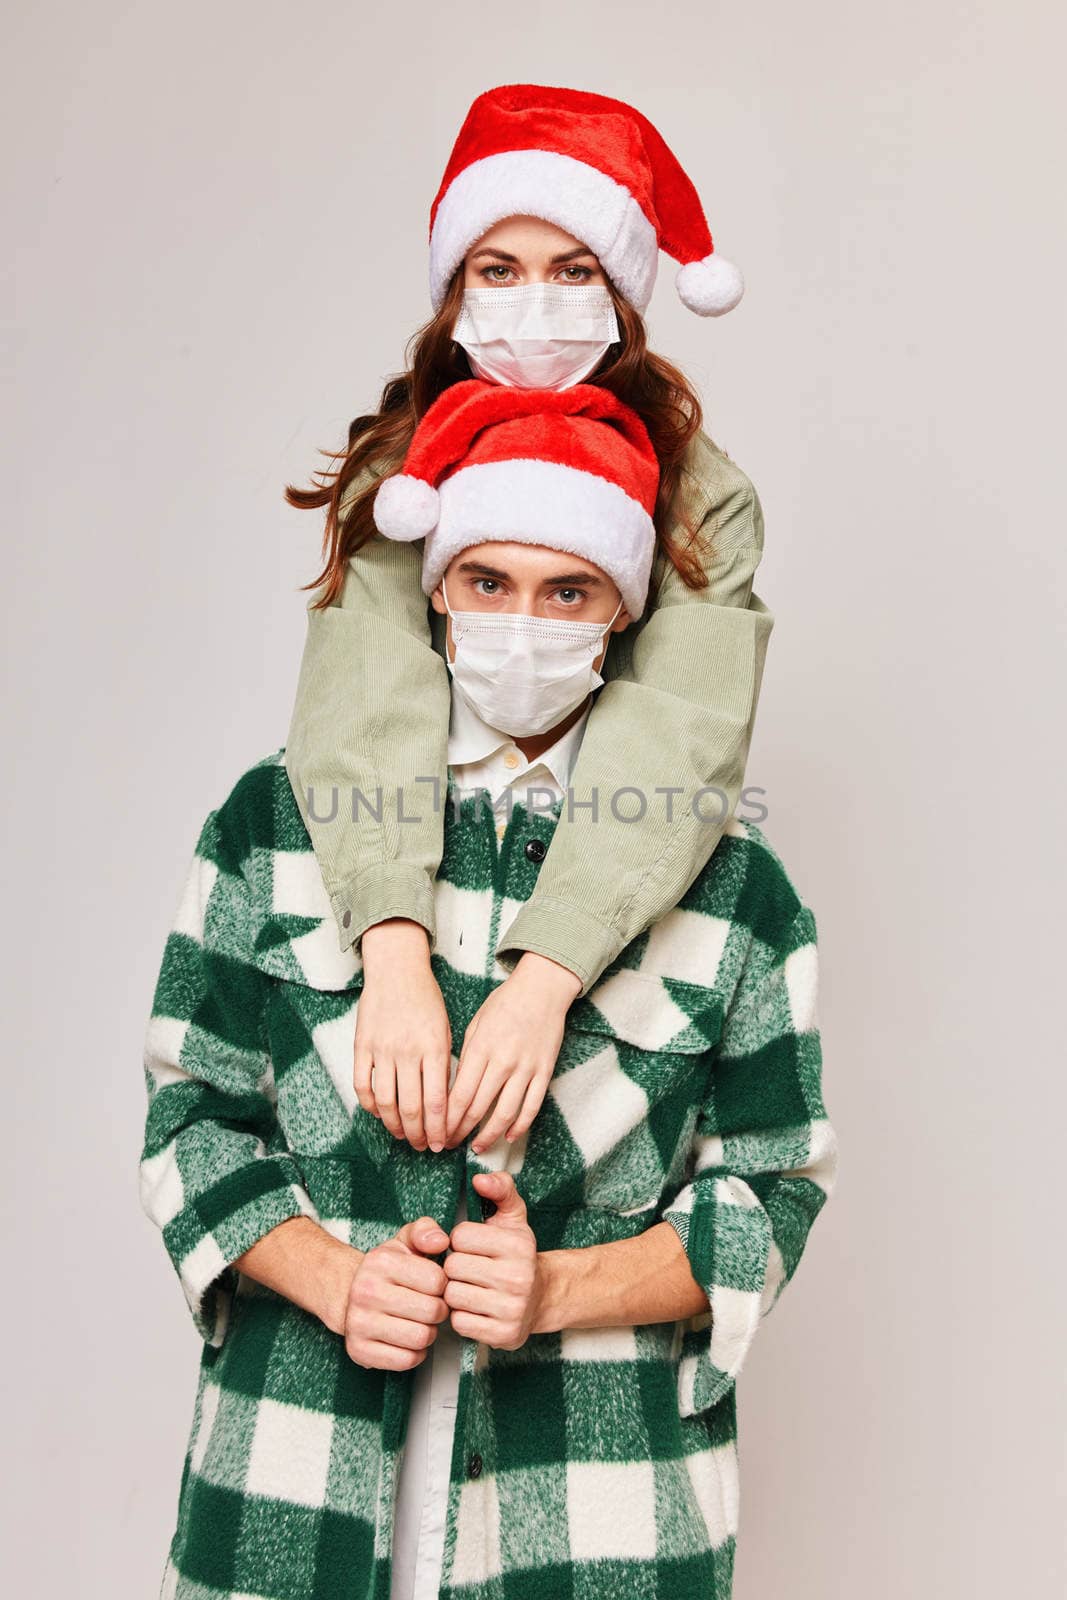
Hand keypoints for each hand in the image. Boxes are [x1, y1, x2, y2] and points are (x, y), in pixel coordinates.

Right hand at [340, 1214, 450, 1370]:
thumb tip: (441, 1241)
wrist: (346, 1293)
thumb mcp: (404, 1241)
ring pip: (421, 1338)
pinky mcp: (359, 1350)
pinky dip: (415, 1353)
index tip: (433, 1285)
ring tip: (420, 1322)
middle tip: (430, 1306)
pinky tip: (407, 1338)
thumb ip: (425, 1231)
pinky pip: (406, 1360)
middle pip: (431, 1311)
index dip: (443, 1284)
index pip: (437, 1280)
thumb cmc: (385, 1270)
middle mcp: (365, 1292)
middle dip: (438, 1310)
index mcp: (380, 1262)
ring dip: (428, 1333)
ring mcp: (359, 1323)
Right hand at [354, 919, 451, 1150]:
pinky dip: (370, 1106)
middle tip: (422, 1147)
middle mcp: (407, 1051)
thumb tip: (444, 1104)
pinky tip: (379, 1114)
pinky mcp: (362, 1046)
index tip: (442, 1144)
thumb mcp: (446, 1029)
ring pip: (385, 1102)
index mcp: (434, 1047)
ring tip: (402, 1136)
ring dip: (394, 1126)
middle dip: (418, 1134)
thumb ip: (444, 1065)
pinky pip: (362, 1085)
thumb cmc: (426, 1000)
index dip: (439, 1129)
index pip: (437, 1101)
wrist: (396, 970)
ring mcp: (382, 1050)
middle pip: (412, 1107)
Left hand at [443, 1172, 542, 1349]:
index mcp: (517, 1245)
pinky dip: (462, 1316)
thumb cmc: (518, 1255)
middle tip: (470, 1269)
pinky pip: (459, 1322)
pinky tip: (476, 1308)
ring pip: (452, 1295)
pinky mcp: (503, 1334)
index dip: (461, 1240)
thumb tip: (480, 1179)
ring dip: (456, 1292)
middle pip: (453, 1267)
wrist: (543, 1297)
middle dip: (456, 1267)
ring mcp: (511, 1308)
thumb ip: (500, 1188)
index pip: (460, 1236)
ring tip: (471, 1288)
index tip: (474, 1246)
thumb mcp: (513, 1216)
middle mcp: (518, 1277)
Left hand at [444, 953, 580, 1151]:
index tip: (439, 1132)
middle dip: (461, 1131)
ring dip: (489, 1135)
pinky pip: (532, 1106)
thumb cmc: (505, 1003)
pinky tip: (509, 1136)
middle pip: (477, 1108)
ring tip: (477, 1147)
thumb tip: (455, 1088)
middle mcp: (502, 1062)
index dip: (446, 1120)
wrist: (542, 989)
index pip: (459, 1095)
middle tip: (451, 1145)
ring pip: (505, 1113)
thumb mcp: (475, 1025)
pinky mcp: (544, 1072)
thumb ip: (466, 1057)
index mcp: (480, 1049)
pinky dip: (520, 1126)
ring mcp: (526, 1069)